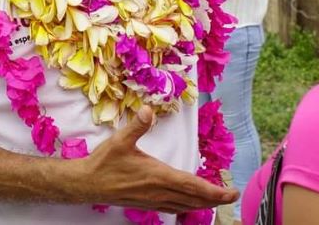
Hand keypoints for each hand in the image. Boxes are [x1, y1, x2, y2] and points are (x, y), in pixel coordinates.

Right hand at [77, 107, 237, 212]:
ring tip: (218, 199)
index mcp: (158, 176)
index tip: (231, 192)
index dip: (214, 190)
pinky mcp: (147, 203)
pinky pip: (173, 208)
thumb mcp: (120, 140)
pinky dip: (187, 206)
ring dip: (203, 204)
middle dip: (215, 199)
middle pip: (194, 199)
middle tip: (232, 195)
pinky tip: (190, 204)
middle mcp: (159, 191)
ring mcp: (153, 200)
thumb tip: (148, 109)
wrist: (86, 184)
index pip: (193, 186)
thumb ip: (136, 125)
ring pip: (185, 205)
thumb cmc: (103, 162)